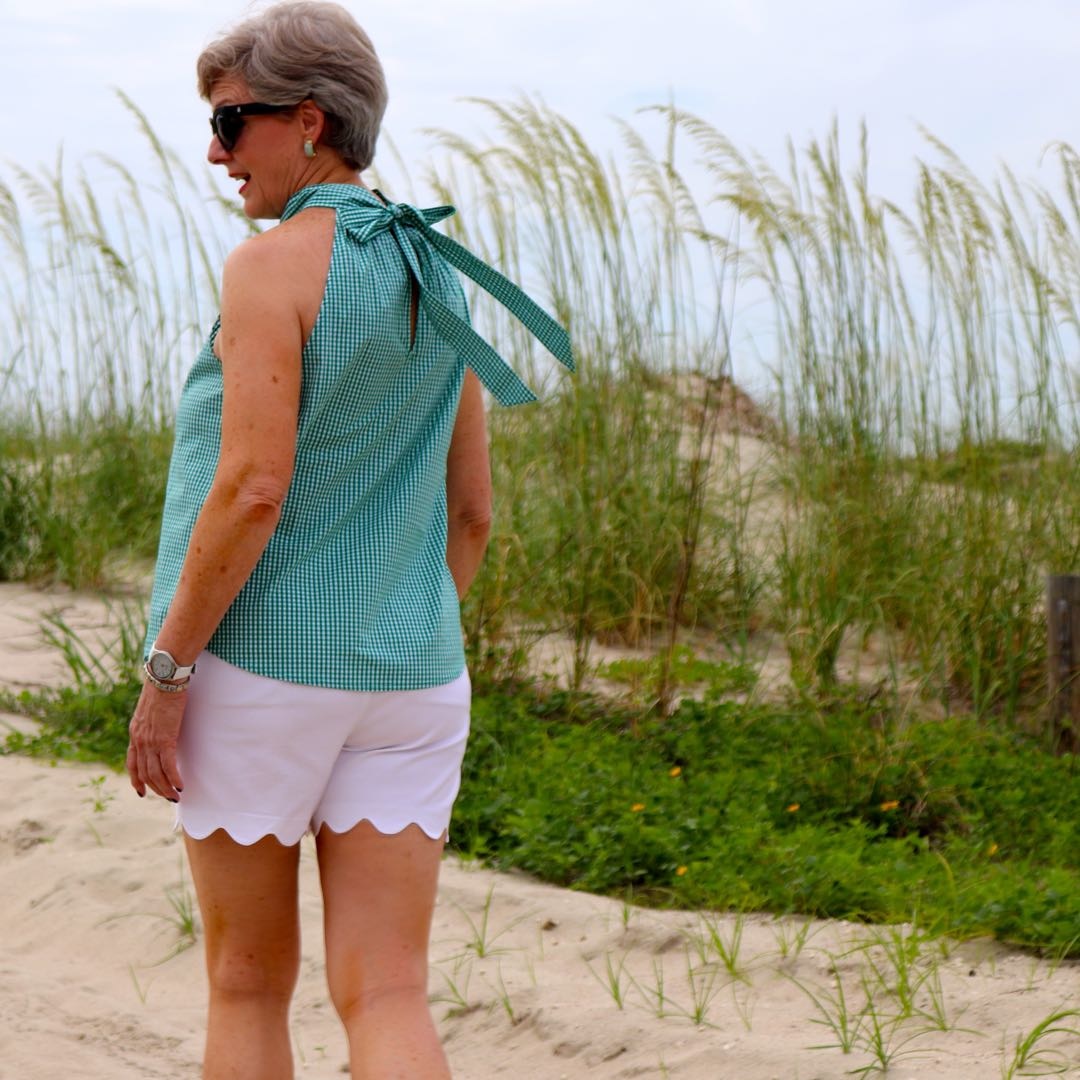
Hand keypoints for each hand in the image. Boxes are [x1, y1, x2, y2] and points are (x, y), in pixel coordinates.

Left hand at [127, 681, 186, 800]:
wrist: (164, 679)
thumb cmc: (161, 689)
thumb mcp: (149, 710)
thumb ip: (150, 723)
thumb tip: (159, 728)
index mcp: (134, 734)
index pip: (131, 764)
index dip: (136, 780)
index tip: (142, 792)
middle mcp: (139, 741)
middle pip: (145, 773)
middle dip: (156, 789)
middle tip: (168, 797)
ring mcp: (151, 741)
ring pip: (156, 773)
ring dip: (166, 788)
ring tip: (176, 796)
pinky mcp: (165, 739)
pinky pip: (168, 766)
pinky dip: (174, 778)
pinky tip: (181, 785)